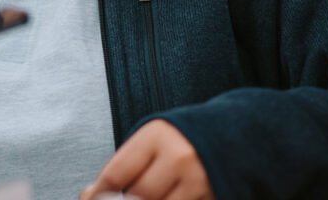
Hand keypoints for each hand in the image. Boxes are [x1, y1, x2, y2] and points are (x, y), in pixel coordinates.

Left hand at [80, 119, 213, 199]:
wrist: (237, 133)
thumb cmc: (187, 136)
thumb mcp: (154, 137)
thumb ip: (126, 164)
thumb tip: (92, 194)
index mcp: (158, 135)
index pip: (116, 175)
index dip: (98, 194)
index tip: (91, 198)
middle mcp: (180, 157)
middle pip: (137, 197)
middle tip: (124, 196)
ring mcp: (200, 181)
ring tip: (152, 193)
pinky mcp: (215, 197)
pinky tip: (169, 196)